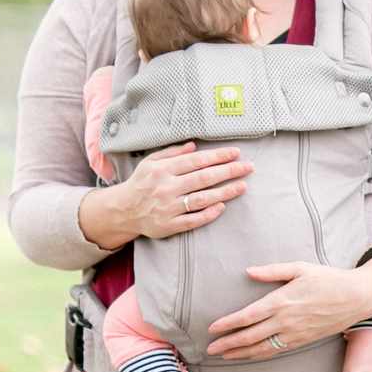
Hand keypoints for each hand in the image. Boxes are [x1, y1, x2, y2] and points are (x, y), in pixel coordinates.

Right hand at [80, 142, 251, 250]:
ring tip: (243, 186)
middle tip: (248, 167)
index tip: (236, 153)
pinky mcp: (170, 225)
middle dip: (228, 171)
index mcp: (162, 170)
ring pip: (202, 199)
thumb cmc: (141, 183)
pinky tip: (223, 206)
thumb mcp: (150, 162)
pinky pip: (193, 220)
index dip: (217, 156)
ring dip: (225, 192)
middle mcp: (166, 187)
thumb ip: (172, 153)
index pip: (196, 161)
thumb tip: (195, 145)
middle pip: (203, 178)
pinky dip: (209, 214)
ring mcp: (169, 207)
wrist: (123, 210)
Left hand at [204, 257, 371, 360]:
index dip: (228, 324)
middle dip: (228, 344)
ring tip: (224, 357)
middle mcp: (286, 321)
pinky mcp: (304, 340)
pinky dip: (259, 355)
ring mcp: (296, 334)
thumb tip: (248, 272)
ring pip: (262, 348)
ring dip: (241, 354)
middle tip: (210, 349)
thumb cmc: (329, 279)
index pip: (248, 316)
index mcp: (282, 301)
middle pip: (250, 336)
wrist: (357, 297)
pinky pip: (277, 351)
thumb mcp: (300, 268)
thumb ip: (272, 271)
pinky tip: (249, 356)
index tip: (212, 329)